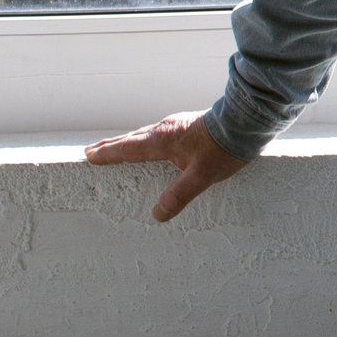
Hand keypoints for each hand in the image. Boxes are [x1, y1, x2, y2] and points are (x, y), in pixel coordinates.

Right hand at [84, 112, 247, 221]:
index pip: (127, 149)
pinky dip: (144, 139)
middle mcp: (165, 129)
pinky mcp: (188, 124)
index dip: (108, 154)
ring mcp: (176, 125)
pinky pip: (157, 133)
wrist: (247, 121)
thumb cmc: (224, 148)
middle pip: (131, 139)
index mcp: (162, 141)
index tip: (89, 156)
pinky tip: (151, 144)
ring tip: (116, 147)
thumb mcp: (202, 176)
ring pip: (144, 134)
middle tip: (92, 151)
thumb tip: (158, 215)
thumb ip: (179, 195)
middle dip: (111, 146)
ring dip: (127, 142)